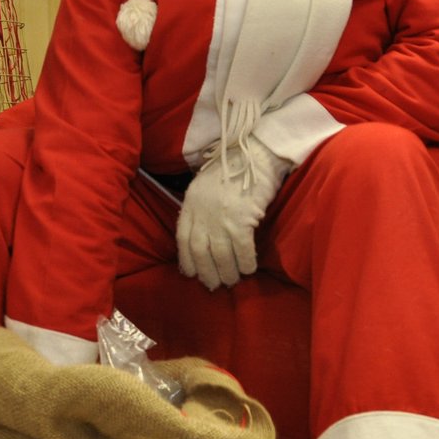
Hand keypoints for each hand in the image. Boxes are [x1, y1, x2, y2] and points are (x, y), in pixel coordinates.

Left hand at [175, 136, 290, 290]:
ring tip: (232, 281)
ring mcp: (220, 216)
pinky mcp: (241, 218)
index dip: (186, 259)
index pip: (182, 238)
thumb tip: (204, 237)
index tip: (192, 273)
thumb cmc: (234, 169)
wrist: (255, 152)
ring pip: (219, 254)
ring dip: (227, 272)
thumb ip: (200, 210)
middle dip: (206, 272)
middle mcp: (201, 211)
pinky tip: (249, 269)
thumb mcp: (205, 187)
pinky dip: (245, 262)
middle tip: (214, 285)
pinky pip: (241, 249)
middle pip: (199, 251)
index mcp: (190, 202)